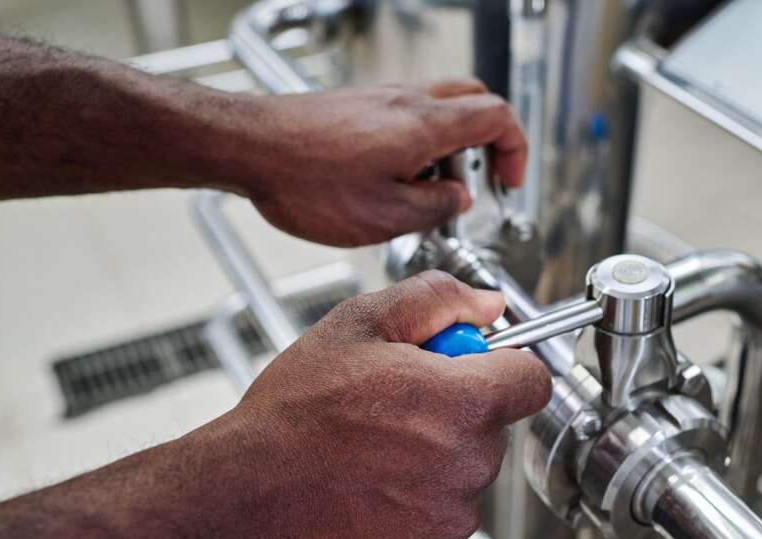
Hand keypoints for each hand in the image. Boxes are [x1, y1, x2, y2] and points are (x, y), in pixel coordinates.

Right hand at [228, 271, 549, 538]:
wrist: (244, 497)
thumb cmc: (293, 414)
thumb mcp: (359, 324)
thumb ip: (437, 300)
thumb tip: (486, 303)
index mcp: (466, 403)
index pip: (533, 379)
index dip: (503, 367)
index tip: (473, 368)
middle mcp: (470, 466)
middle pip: (491, 429)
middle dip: (454, 413)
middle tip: (393, 407)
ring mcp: (451, 521)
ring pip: (463, 477)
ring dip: (432, 463)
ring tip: (370, 451)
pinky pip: (438, 523)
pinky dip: (412, 509)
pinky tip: (367, 491)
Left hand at [234, 79, 525, 246]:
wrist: (247, 147)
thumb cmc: (305, 180)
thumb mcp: (385, 217)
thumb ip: (434, 208)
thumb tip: (457, 200)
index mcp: (425, 125)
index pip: (497, 117)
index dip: (515, 150)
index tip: (508, 182)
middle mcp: (408, 101)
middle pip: (475, 101)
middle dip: (490, 141)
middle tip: (483, 179)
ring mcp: (382, 98)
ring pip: (441, 108)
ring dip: (451, 148)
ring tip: (431, 193)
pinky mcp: (359, 106)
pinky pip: (408, 115)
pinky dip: (420, 144)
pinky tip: (396, 182)